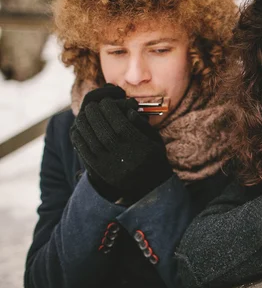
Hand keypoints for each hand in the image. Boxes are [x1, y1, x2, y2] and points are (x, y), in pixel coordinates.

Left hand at [70, 85, 172, 201]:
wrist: (149, 185)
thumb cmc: (153, 157)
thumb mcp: (156, 140)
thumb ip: (143, 124)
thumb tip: (129, 110)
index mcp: (139, 146)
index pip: (119, 122)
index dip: (110, 109)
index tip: (106, 102)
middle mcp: (124, 155)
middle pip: (104, 130)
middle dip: (96, 114)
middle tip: (93, 106)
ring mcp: (110, 164)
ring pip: (92, 140)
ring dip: (86, 124)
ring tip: (85, 114)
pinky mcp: (100, 170)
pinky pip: (86, 152)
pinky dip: (80, 138)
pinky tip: (79, 129)